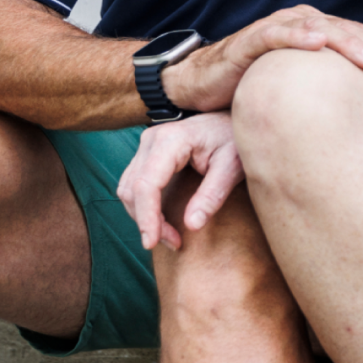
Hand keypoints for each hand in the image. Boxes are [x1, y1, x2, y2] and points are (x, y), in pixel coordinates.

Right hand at [115, 112, 241, 251]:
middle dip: (147, 222)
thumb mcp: (231, 167)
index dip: (147, 218)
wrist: (232, 118)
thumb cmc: (234, 139)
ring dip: (143, 217)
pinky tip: (163, 221)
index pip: (146, 185)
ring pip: (129, 189)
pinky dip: (144, 206)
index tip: (152, 243)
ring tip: (170, 237)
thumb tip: (192, 226)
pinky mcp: (148, 153)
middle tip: (173, 243)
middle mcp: (152, 139)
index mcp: (171, 140)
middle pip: (133, 189)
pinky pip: (134, 184)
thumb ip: (212, 195)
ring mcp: (147, 145)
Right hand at [159, 4, 362, 112]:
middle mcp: (302, 27)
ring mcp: (277, 29)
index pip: (357, 43)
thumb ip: (327, 98)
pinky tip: (318, 42)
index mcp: (317, 37)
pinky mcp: (251, 39)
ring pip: (320, 30)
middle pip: (347, 34)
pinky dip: (298, 35)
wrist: (201, 87)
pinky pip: (278, 33)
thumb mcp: (298, 95)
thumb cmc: (254, 90)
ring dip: (347, 43)